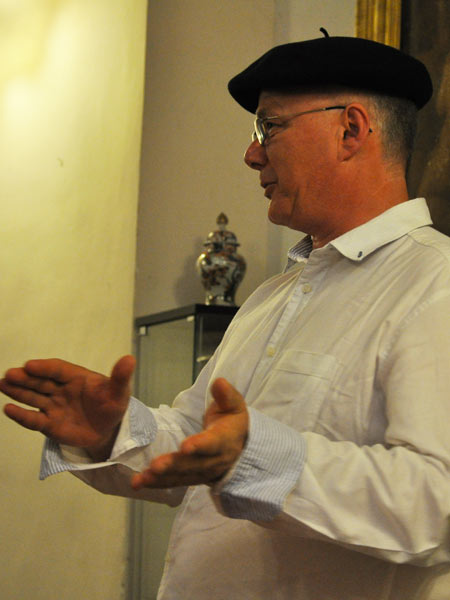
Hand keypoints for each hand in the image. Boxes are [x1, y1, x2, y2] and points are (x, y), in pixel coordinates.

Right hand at [1, 355, 134, 458]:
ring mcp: (54, 406)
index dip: (45, 367)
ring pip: (33, 397)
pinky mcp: (50, 425)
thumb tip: (130, 359)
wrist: (109, 430)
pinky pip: (34, 420)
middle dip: (26, 378)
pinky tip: (8, 409)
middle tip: (10, 374)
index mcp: (77, 377)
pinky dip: (21, 415)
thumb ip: (121, 377)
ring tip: (3, 384)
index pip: (58, 369)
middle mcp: (61, 389)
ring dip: (18, 391)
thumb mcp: (119, 392)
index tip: (30, 365)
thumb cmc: (112, 405)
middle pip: (41, 382)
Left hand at [131, 377, 248, 489]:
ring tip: (140, 479)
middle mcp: (215, 460)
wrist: (239, 444)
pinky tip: (139, 483)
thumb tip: (219, 382)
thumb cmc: (232, 418)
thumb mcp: (234, 404)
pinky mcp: (192, 477)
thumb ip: (226, 395)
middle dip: (173, 465)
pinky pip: (174, 482)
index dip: (200, 445)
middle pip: (193, 464)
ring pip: (181, 476)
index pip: (213, 443)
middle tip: (155, 466)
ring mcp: (203, 472)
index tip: (185, 446)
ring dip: (161, 478)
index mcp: (225, 440)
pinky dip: (157, 483)